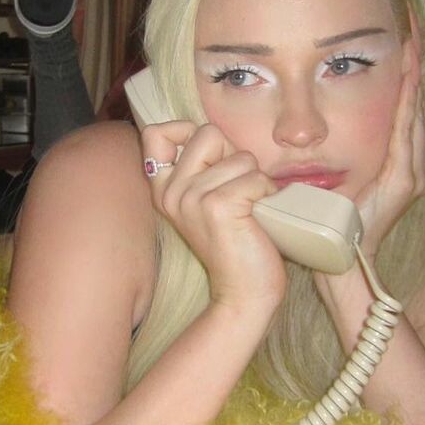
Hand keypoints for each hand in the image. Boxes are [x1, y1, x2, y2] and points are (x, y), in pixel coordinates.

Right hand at [141, 119, 286, 311]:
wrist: (244, 294)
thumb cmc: (237, 242)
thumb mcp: (208, 199)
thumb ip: (204, 166)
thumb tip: (216, 133)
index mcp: (163, 189)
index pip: (157, 132)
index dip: (188, 130)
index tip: (210, 156)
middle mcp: (171, 192)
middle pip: (208, 133)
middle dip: (234, 156)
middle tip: (239, 192)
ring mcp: (191, 199)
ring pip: (239, 157)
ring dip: (256, 180)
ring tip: (251, 210)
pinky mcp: (217, 207)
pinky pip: (254, 177)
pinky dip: (267, 193)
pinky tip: (260, 217)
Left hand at [353, 17, 424, 257]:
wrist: (339, 258)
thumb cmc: (329, 219)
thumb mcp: (334, 175)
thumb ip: (336, 150)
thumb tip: (310, 123)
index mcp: (398, 161)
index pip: (404, 106)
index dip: (405, 71)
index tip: (402, 36)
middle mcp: (412, 165)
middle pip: (415, 103)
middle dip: (413, 64)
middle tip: (410, 26)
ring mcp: (413, 174)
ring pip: (415, 114)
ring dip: (412, 78)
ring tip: (410, 44)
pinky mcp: (405, 182)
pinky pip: (406, 135)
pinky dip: (406, 106)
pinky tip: (405, 81)